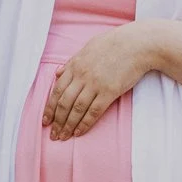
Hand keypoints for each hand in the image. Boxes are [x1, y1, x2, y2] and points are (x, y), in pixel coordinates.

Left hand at [42, 22, 162, 139]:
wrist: (136, 44)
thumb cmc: (114, 43)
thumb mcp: (88, 48)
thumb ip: (71, 62)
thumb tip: (57, 73)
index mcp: (75, 65)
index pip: (57, 90)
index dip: (49, 107)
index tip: (45, 120)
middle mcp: (82, 76)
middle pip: (64, 102)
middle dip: (56, 120)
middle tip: (52, 134)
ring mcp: (95, 84)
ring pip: (76, 109)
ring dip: (68, 125)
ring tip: (62, 137)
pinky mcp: (109, 91)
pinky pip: (94, 111)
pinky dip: (84, 124)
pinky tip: (78, 132)